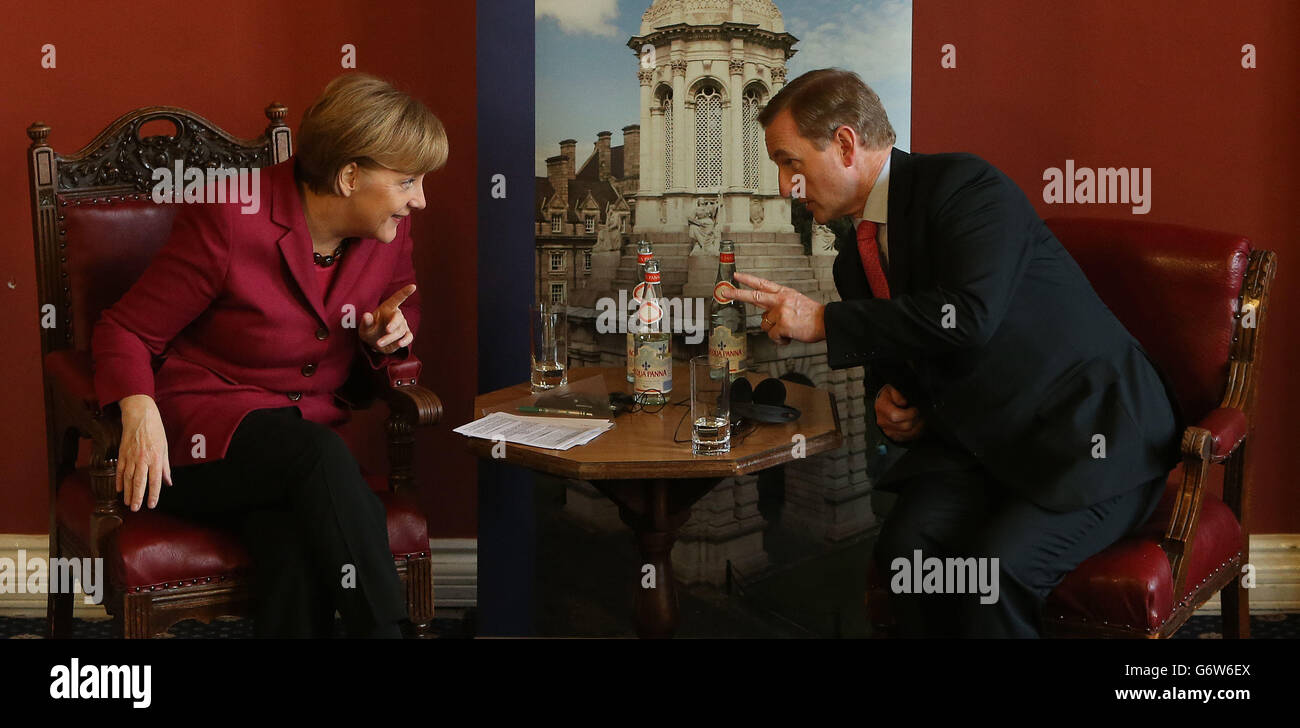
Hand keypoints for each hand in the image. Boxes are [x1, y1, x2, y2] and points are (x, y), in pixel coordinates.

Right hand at [116, 394, 171, 510]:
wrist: (140, 416)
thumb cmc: (155, 431)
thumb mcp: (165, 448)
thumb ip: (165, 467)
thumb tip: (168, 482)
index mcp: (156, 457)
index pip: (155, 480)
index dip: (153, 494)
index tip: (152, 504)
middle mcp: (143, 459)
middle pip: (139, 482)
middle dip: (137, 497)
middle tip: (136, 509)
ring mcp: (131, 456)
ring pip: (128, 478)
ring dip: (128, 492)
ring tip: (128, 503)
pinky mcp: (122, 453)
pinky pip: (120, 470)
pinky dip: (119, 481)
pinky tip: (119, 490)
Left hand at [360, 284, 415, 353]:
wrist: (374, 343)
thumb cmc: (370, 330)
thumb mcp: (365, 327)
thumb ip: (366, 322)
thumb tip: (366, 315)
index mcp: (387, 307)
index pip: (397, 298)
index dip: (405, 292)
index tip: (413, 286)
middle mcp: (396, 315)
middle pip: (398, 318)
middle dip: (393, 324)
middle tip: (388, 330)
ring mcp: (402, 325)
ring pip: (400, 331)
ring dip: (390, 338)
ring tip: (379, 343)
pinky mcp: (405, 334)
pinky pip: (408, 337)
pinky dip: (405, 341)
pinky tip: (400, 344)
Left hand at [723, 272, 825, 344]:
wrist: (826, 322)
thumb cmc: (812, 315)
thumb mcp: (796, 301)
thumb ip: (779, 305)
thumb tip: (767, 316)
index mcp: (784, 293)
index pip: (762, 283)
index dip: (748, 280)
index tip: (737, 276)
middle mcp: (780, 300)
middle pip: (754, 295)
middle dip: (737, 293)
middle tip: (725, 292)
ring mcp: (780, 312)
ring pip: (764, 324)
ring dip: (774, 331)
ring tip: (788, 330)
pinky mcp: (782, 325)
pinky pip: (772, 336)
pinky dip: (780, 340)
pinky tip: (789, 336)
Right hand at [875, 384, 924, 441]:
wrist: (880, 404)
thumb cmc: (887, 397)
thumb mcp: (890, 390)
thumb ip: (897, 395)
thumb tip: (903, 402)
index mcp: (882, 408)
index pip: (896, 416)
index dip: (909, 414)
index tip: (915, 409)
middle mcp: (883, 421)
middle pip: (904, 426)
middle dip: (916, 420)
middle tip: (919, 414)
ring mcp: (887, 430)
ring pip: (907, 434)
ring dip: (918, 428)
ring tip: (920, 420)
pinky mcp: (892, 436)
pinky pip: (906, 438)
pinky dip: (914, 433)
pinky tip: (917, 426)